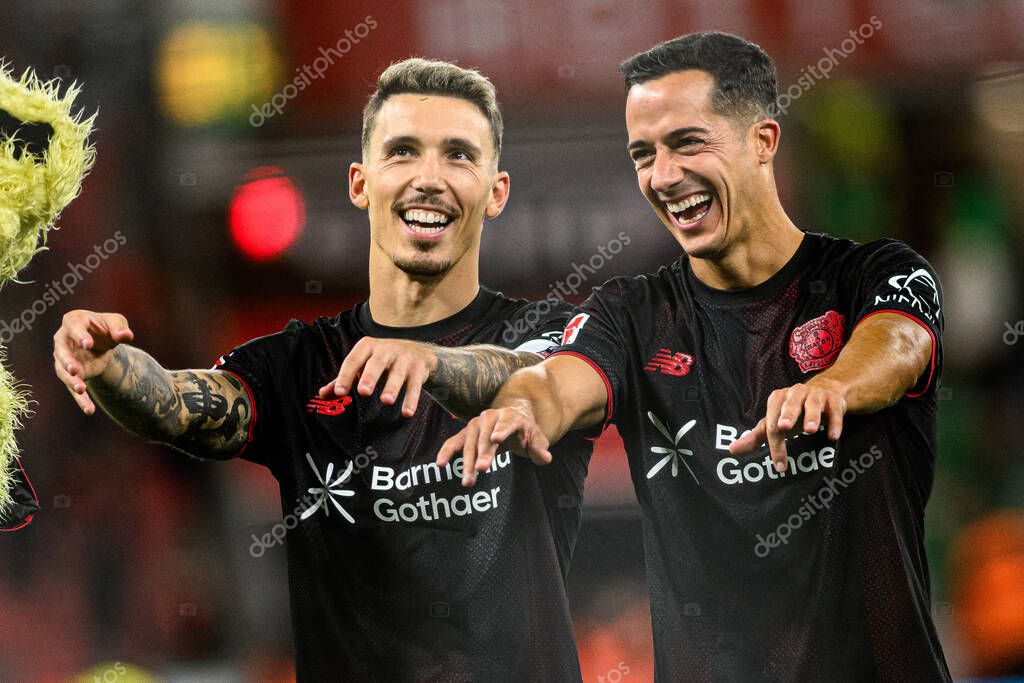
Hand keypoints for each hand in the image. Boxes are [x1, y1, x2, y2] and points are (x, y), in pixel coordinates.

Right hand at [53, 310, 133, 414]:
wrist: (104, 341)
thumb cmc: (108, 327)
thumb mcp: (117, 323)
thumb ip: (121, 328)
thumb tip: (126, 335)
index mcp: (74, 321)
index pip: (73, 327)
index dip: (79, 335)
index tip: (87, 343)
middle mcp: (63, 340)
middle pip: (61, 351)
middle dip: (67, 361)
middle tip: (75, 370)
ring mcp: (64, 358)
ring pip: (63, 371)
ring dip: (71, 381)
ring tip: (80, 389)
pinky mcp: (71, 374)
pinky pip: (73, 388)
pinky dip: (81, 399)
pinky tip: (89, 410)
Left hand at [318, 337, 437, 416]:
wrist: (418, 351)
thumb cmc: (382, 360)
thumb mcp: (364, 363)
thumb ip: (345, 378)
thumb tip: (322, 394)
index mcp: (367, 347)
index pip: (353, 360)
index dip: (345, 375)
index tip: (339, 392)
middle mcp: (386, 349)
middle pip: (376, 363)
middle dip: (370, 376)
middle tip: (363, 392)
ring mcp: (404, 358)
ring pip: (398, 373)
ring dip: (392, 387)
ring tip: (386, 401)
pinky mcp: (418, 369)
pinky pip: (415, 385)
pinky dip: (412, 398)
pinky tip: (407, 412)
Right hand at [436, 406, 551, 486]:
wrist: (512, 419)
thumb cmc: (525, 433)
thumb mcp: (537, 440)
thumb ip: (540, 449)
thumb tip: (545, 457)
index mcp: (512, 416)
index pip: (507, 423)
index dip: (502, 430)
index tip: (496, 439)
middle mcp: (491, 417)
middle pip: (486, 436)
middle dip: (483, 453)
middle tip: (481, 470)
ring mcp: (476, 424)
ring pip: (470, 442)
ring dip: (467, 462)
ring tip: (468, 481)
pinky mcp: (466, 433)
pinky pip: (454, 441)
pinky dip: (447, 451)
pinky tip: (440, 464)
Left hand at [729, 378, 846, 471]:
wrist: (825, 393)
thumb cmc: (794, 411)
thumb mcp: (775, 422)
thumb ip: (756, 436)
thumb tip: (731, 450)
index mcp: (778, 399)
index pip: (772, 422)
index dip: (774, 443)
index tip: (779, 465)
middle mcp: (795, 393)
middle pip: (790, 404)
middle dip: (786, 414)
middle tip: (784, 427)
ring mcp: (815, 395)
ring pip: (812, 404)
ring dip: (811, 416)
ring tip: (809, 430)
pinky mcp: (833, 400)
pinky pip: (834, 411)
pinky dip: (834, 423)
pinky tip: (832, 436)